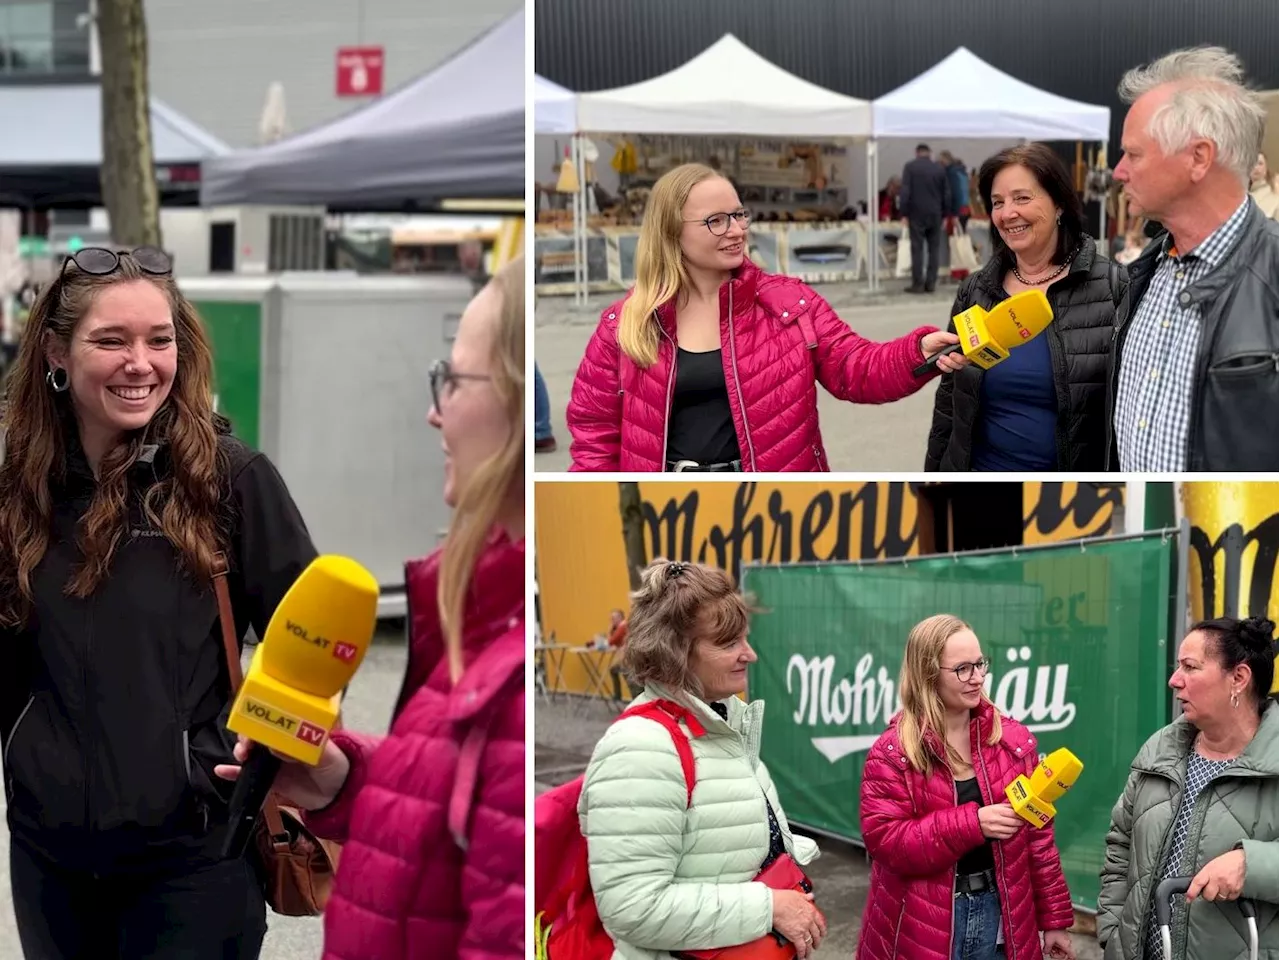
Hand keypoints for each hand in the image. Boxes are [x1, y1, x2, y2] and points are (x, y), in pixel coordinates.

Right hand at [214, 734, 351, 812]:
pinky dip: (233, 773)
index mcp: (297, 731)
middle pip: (258, 734)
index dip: (262, 721)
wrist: (338, 796)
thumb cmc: (336, 767)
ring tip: (241, 755)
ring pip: (251, 753)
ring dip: (240, 751)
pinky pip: (247, 776)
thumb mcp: (325, 754)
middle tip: (246, 746)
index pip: (275, 720)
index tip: (255, 728)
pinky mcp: (269, 780)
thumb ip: (304, 749)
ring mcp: (274, 762)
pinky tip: (222, 771)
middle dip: (247, 735)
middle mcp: (283, 744)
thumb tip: (276, 747)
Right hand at [771, 889, 825, 958]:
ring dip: (809, 948)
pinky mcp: (795, 936)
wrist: (773, 904)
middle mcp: (809, 921)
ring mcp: (803, 929)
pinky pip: (801, 947)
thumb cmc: (782, 898)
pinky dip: (802, 953)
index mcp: (810, 910)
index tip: (822, 932)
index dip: (822, 929)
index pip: (820, 922)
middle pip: (816, 934)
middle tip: (816, 943)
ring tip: (808, 952)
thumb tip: (810, 896)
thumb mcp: (796, 894)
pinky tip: (802, 956)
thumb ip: (805, 897)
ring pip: (809, 942)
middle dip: (817, 940)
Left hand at [921, 331, 968, 373]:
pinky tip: (938, 361)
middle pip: (966, 360)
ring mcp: (953, 360)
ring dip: (949, 362)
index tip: (963, 351)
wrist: (921, 350)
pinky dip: (943, 367)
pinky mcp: (948, 367)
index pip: (969, 349)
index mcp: (958, 344)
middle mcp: (958, 353)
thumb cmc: (931, 341)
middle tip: (951, 355)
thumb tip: (957, 338)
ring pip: (958, 366)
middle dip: (958, 359)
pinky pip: (949, 370)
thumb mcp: (939, 336)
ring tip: (941, 357)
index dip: (969, 352)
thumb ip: (948, 337)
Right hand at [977, 803, 1023, 839]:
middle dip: (1020, 822)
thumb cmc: (985, 813)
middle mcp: (997, 819)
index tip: (1023, 815)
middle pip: (1014, 822)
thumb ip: (1006, 806)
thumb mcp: (995, 806)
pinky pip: (1007, 836)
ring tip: (1015, 825)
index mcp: (997, 810)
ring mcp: (996, 828)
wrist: (975, 821)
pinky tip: (1009, 830)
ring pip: (1012, 830)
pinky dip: (1010, 833)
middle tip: (1022, 821)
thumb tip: (1017, 807)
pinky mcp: (995, 835)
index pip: (1013, 813)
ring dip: (1016, 828)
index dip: (1021, 815)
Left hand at [1043, 929, 1073, 958]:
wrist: (1052, 919)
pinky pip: (1059, 943)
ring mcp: (1064, 939)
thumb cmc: (1053, 929)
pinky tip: (1049, 942)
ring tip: (1048, 946)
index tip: (1064, 959)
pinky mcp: (1061, 935)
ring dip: (1054, 949)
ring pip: (1060, 948)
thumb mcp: (1048, 941)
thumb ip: (1047, 949)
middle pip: (1064, 953)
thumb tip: (1046, 952)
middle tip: (1049, 951)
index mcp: (1067, 945)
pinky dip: (1054, 944)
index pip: (1072, 956)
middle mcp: (1067, 943)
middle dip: (1056, 954)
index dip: (1069, 959)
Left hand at [1186, 849, 1246, 903]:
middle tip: (1209, 889)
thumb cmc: (1225, 862)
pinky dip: (1228, 895)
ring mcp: (1228, 885)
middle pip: (1208, 896)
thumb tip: (1197, 887)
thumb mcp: (1210, 865)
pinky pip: (1229, 898)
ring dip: (1218, 895)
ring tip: (1220, 886)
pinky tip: (1228, 888)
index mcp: (1209, 871)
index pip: (1197, 883)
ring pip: (1219, 898)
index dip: (1192, 892)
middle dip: (1207, 894)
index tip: (1188, 898)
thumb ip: (1204, 876)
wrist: (1241, 860)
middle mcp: (1218, 879)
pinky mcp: (1236, 890)